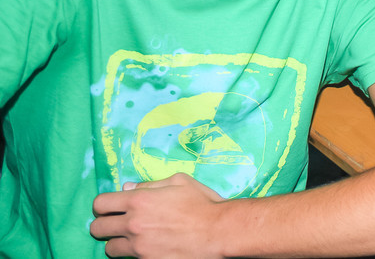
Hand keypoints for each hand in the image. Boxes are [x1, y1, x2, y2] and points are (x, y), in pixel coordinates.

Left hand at [91, 173, 224, 257]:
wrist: (219, 231)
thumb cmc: (202, 203)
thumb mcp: (180, 182)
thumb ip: (150, 184)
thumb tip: (128, 187)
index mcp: (139, 200)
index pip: (100, 203)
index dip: (102, 205)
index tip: (110, 208)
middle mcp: (133, 224)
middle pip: (97, 228)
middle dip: (103, 225)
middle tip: (115, 224)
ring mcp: (139, 247)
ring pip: (109, 248)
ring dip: (117, 242)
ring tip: (131, 239)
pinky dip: (134, 254)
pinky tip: (147, 247)